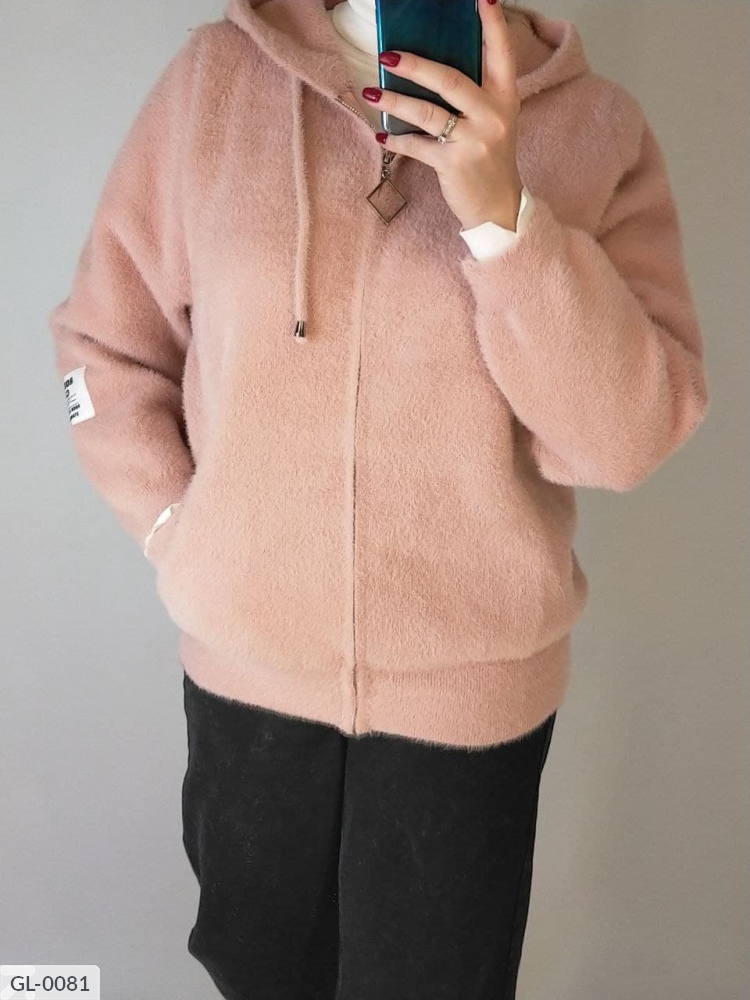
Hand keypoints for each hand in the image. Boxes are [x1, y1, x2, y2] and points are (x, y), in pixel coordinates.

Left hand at [363, 0, 522, 231]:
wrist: (498, 207)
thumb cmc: (490, 158)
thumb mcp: (495, 120)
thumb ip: (476, 92)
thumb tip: (434, 65)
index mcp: (506, 97)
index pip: (500, 53)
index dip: (491, 24)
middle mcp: (492, 115)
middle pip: (450, 80)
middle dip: (415, 65)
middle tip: (387, 55)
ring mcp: (474, 140)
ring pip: (427, 113)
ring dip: (395, 101)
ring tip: (370, 93)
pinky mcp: (454, 164)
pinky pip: (417, 146)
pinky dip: (396, 139)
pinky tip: (381, 133)